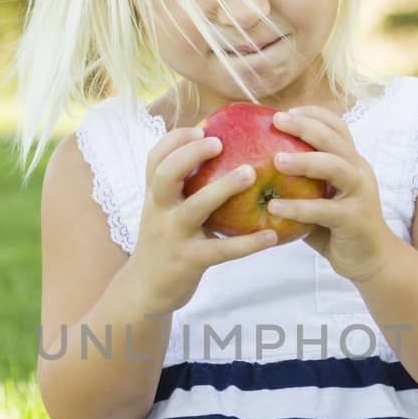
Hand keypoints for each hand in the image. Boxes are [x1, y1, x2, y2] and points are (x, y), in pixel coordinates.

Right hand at [130, 125, 279, 314]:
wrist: (145, 290)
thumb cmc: (165, 243)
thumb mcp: (164, 212)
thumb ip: (183, 187)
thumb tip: (222, 153)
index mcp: (154, 197)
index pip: (155, 159)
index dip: (175, 140)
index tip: (200, 128)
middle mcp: (159, 212)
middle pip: (166, 176)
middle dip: (190, 155)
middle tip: (219, 141)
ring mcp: (173, 237)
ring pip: (194, 208)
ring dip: (222, 188)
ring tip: (250, 173)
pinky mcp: (189, 262)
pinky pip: (221, 250)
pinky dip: (247, 243)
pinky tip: (272, 236)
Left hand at [267, 107, 392, 284]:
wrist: (370, 259)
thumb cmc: (335, 227)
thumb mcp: (319, 197)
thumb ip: (299, 181)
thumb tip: (254, 166)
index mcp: (351, 161)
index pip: (337, 126)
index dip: (313, 114)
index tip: (286, 111)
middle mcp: (359, 171)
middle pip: (335, 139)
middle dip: (306, 127)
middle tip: (277, 121)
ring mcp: (360, 194)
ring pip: (335, 167)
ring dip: (305, 161)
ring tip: (276, 160)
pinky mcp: (354, 219)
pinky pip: (325, 210)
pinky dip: (299, 207)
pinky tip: (274, 207)